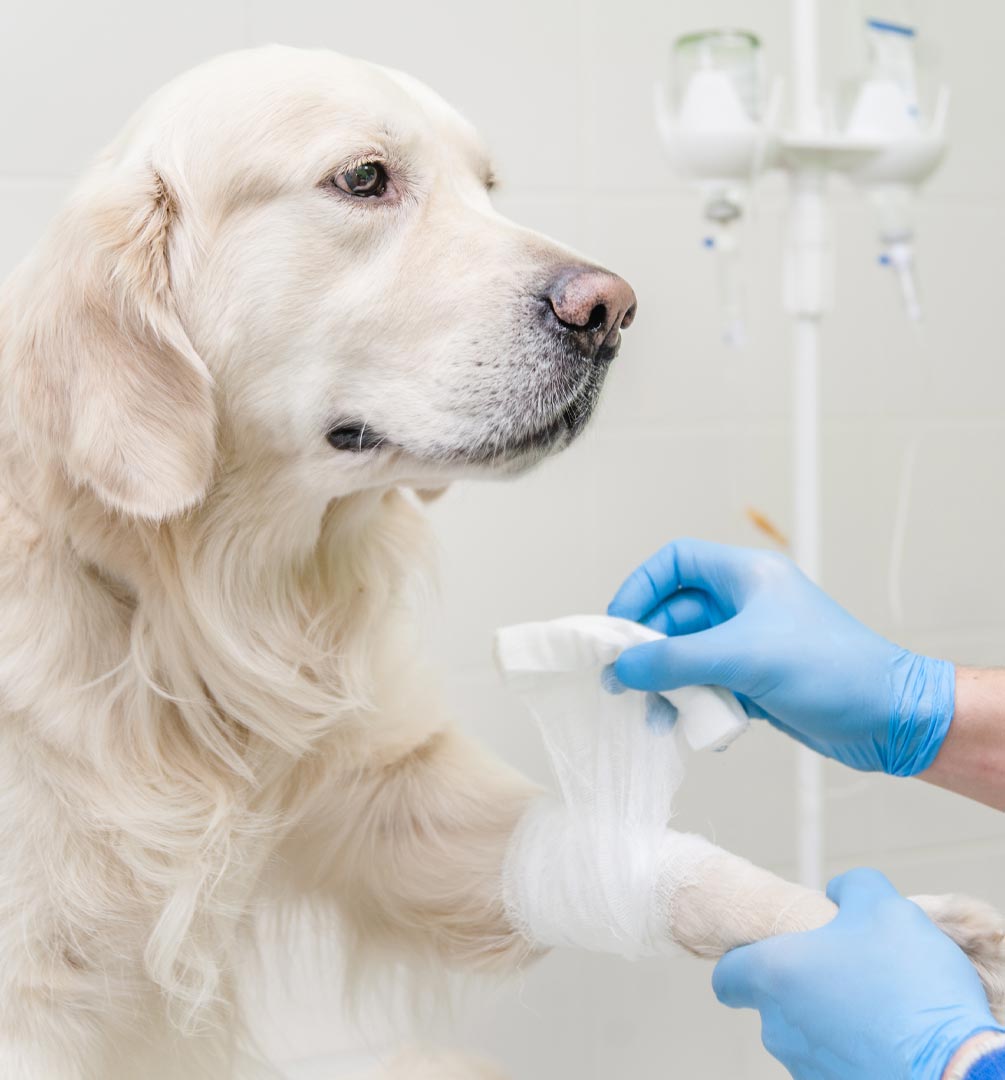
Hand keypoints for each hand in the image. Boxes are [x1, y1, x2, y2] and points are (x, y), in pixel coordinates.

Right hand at [608, 538, 954, 775]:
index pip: (676, 563)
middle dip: (647, 648)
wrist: (891, 720)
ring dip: (667, 683)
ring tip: (654, 714)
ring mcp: (749, 644)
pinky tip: (693, 728)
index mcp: (746, 577)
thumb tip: (623, 667)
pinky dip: (693, 705)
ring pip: (687, 655)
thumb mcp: (744, 658)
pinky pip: (706, 686)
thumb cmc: (832, 671)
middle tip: (622, 680)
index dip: (640, 586)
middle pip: (674, 615)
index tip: (617, 624)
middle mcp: (744, 605)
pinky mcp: (754, 681)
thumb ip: (676, 660)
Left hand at [712, 869, 1002, 1079]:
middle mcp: (779, 1027)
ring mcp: (805, 1068)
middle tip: (848, 968)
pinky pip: (835, 1062)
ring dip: (832, 1016)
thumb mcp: (884, 907)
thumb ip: (851, 887)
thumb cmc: (911, 989)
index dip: (745, 958)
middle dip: (805, 983)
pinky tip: (892, 1035)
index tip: (774, 949)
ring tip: (880, 1002)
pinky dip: (855, 1048)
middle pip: (773, 1000)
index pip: (727, 974)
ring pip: (805, 1033)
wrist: (955, 1070)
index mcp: (775, 975)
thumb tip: (840, 892)